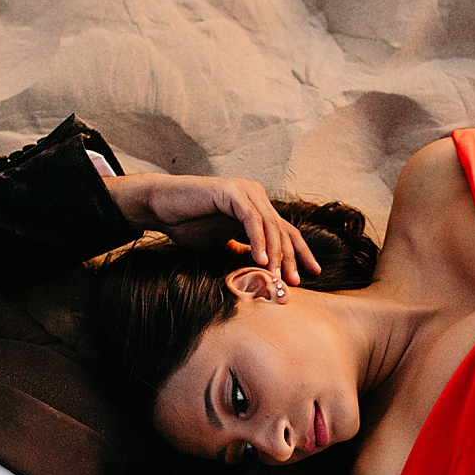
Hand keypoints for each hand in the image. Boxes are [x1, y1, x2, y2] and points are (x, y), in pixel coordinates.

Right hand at [104, 173, 320, 284]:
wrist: (161, 207)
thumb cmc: (189, 224)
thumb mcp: (223, 245)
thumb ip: (243, 253)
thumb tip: (264, 271)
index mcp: (258, 208)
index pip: (286, 232)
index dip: (300, 253)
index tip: (312, 274)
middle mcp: (256, 196)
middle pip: (283, 229)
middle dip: (292, 258)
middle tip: (294, 282)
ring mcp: (245, 191)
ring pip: (270, 226)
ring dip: (276, 254)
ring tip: (277, 277)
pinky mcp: (232, 192)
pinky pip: (251, 220)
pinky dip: (257, 241)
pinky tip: (261, 261)